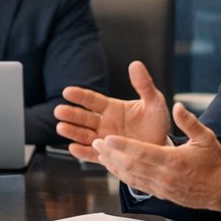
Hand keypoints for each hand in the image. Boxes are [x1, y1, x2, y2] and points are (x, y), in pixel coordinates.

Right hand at [55, 61, 171, 161]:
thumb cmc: (157, 123)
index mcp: (112, 108)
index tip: (67, 91)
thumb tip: (135, 64)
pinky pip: (93, 154)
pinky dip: (82, 152)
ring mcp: (104, 140)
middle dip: (71, 114)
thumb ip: (144, 85)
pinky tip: (72, 148)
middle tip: (58, 111)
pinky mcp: (108, 156)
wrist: (162, 148)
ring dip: (72, 131)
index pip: (92, 100)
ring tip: (60, 127)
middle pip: (84, 118)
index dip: (80, 96)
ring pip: (84, 135)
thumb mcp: (154, 102)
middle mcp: (104, 123)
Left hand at [90, 103, 220, 208]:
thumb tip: (178, 106)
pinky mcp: (159, 193)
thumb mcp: (206, 138)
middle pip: (130, 165)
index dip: (122, 145)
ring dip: (112, 164)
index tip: (107, 138)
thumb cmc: (215, 163)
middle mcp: (164, 176)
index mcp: (173, 161)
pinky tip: (114, 166)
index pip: (142, 152)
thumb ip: (190, 122)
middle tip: (96, 142)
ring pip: (130, 176)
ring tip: (99, 152)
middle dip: (110, 154)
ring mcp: (160, 187)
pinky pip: (135, 184)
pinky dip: (122, 175)